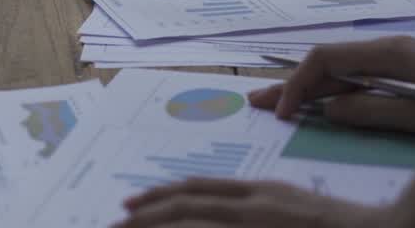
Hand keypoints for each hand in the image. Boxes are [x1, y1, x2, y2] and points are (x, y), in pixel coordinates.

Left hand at [118, 178, 386, 226]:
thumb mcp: (296, 210)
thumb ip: (265, 211)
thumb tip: (235, 213)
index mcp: (262, 192)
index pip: (200, 189)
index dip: (164, 195)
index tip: (134, 203)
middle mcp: (256, 203)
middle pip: (188, 202)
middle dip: (148, 212)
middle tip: (117, 220)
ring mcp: (261, 221)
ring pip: (194, 221)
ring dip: (158, 226)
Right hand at [247, 37, 414, 134]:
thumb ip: (379, 110)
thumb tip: (331, 109)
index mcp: (392, 52)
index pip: (325, 59)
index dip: (297, 84)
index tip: (282, 113)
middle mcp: (393, 50)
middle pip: (331, 64)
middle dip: (293, 84)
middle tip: (258, 102)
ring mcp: (404, 60)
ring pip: (346, 73)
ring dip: (313, 90)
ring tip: (281, 104)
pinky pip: (367, 79)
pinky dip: (339, 92)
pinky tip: (326, 104)